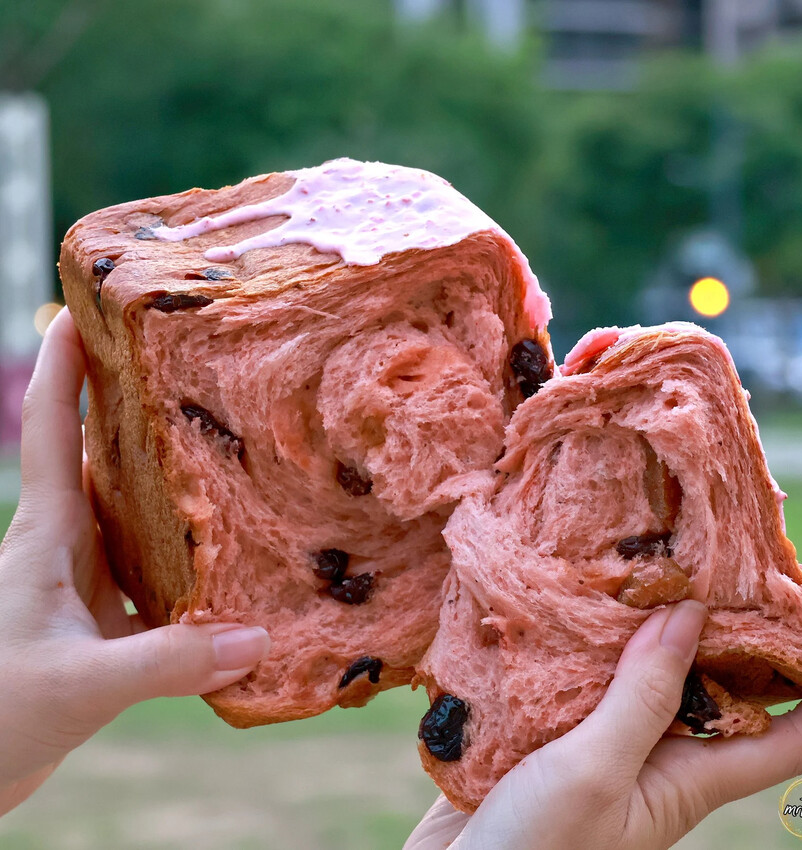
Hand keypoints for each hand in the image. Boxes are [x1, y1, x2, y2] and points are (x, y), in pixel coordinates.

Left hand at [0, 308, 269, 815]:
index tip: (80, 308)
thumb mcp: (81, 685)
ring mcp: (83, 583)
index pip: (53, 429)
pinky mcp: (101, 622)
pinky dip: (190, 563)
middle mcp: (66, 546)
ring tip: (219, 446)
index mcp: (47, 536)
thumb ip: (168, 663)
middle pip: (99, 455)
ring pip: (131, 513)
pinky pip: (154, 574)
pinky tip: (231, 568)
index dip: (64, 366)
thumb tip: (260, 638)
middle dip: (129, 404)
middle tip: (177, 362)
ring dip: (166, 480)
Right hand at [406, 599, 801, 849]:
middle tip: (732, 564)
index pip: (795, 738)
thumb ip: (643, 696)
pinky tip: (583, 600)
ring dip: (660, 626)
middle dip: (740, 632)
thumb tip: (691, 614)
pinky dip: (599, 637)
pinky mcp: (562, 728)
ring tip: (659, 564)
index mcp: (692, 780)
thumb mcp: (595, 771)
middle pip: (724, 688)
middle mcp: (660, 754)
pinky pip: (595, 674)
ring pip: (654, 673)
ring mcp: (611, 741)